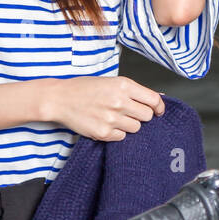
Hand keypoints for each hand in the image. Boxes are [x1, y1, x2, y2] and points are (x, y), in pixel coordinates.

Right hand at [42, 75, 164, 140]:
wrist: (59, 99)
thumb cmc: (84, 88)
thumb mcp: (111, 82)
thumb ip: (134, 91)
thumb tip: (158, 98)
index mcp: (123, 85)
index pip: (154, 100)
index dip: (159, 107)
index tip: (158, 111)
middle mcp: (119, 101)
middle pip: (147, 116)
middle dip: (141, 115)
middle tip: (129, 112)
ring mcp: (112, 118)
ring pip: (136, 128)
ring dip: (128, 125)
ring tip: (113, 117)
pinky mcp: (103, 133)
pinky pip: (122, 137)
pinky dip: (116, 133)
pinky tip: (105, 124)